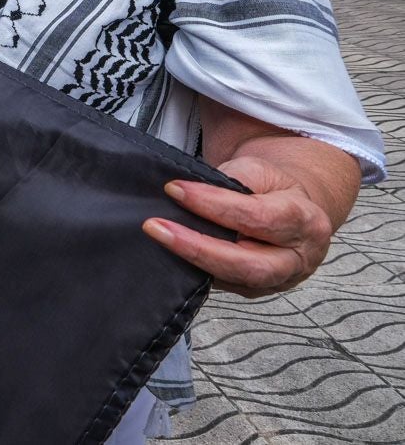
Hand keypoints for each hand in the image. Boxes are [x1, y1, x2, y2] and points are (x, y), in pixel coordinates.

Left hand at [142, 155, 336, 297]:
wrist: (290, 209)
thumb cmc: (272, 188)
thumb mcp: (259, 170)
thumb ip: (233, 180)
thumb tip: (192, 192)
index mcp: (304, 221)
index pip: (258, 216)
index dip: (214, 205)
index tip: (175, 190)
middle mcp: (296, 258)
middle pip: (249, 265)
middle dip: (199, 248)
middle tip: (156, 227)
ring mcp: (278, 280)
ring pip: (235, 281)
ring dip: (192, 261)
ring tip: (159, 237)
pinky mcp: (256, 291)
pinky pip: (225, 285)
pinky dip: (196, 269)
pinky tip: (170, 253)